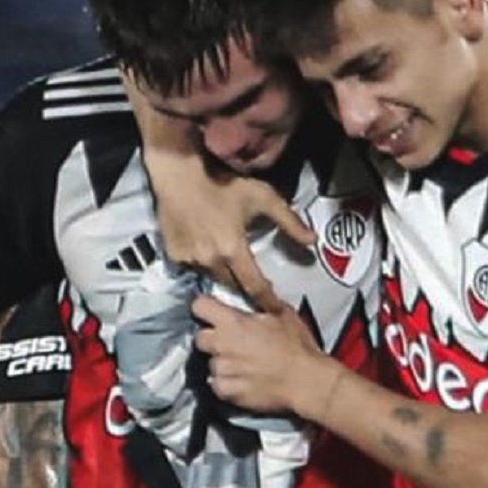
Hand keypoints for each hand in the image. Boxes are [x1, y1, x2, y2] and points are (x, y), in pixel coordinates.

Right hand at [129, 78, 314, 312]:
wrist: (179, 175)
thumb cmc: (224, 184)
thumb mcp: (263, 198)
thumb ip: (290, 222)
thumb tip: (313, 241)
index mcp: (233, 250)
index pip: (255, 286)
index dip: (267, 301)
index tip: (276, 312)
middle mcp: (210, 261)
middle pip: (233, 285)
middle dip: (245, 288)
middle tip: (255, 287)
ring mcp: (189, 260)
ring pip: (212, 277)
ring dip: (223, 274)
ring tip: (229, 265)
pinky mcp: (174, 255)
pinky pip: (193, 267)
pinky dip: (202, 263)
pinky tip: (206, 248)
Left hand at [192, 295, 339, 416]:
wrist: (306, 381)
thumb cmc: (298, 349)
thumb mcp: (284, 314)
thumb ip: (262, 303)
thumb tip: (256, 294)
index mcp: (233, 322)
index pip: (199, 307)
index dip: (205, 308)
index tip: (210, 311)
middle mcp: (223, 345)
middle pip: (200, 338)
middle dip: (212, 339)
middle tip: (231, 341)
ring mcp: (223, 370)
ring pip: (210, 363)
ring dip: (222, 363)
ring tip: (243, 364)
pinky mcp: (227, 391)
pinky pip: (217, 385)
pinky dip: (227, 384)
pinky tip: (244, 380)